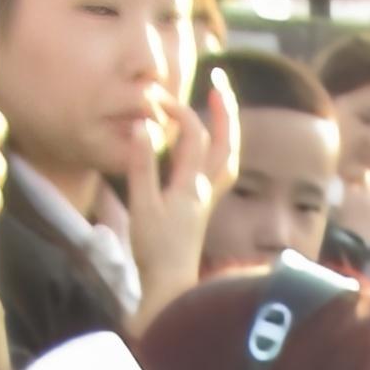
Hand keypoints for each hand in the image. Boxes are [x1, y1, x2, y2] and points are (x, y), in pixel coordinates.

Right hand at [125, 71, 238, 319]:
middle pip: (227, 142)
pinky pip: (221, 169)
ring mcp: (207, 199)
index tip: (156, 100)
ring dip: (227, 127)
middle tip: (218, 81)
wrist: (170, 289)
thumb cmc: (154, 252)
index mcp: (192, 186)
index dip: (178, 112)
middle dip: (225, 109)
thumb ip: (141, 166)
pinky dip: (219, 148)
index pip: (194, 136)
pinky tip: (210, 142)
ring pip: (228, 156)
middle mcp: (206, 190)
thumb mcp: (141, 207)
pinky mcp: (202, 209)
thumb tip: (142, 126)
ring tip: (220, 103)